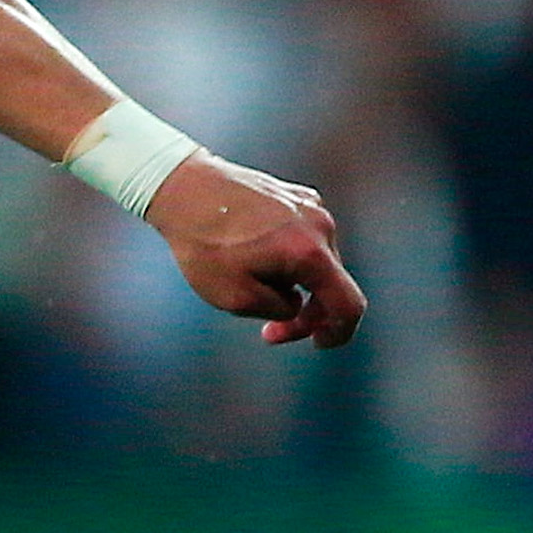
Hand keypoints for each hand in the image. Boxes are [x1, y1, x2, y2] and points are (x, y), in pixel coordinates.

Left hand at [149, 153, 364, 347]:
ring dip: (290, 282)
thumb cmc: (203, 245)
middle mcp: (321, 226)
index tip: (318, 344)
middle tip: (267, 332)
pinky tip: (248, 254)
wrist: (183, 188)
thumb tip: (295, 302)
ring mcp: (313, 207)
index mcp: (310, 252)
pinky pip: (303, 240)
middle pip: (330, 283)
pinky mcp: (299, 197)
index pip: (348, 304)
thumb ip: (277, 310)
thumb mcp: (233, 297)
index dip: (339, 332)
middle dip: (303, 312)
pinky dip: (285, 257)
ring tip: (245, 279)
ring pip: (315, 262)